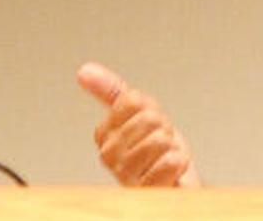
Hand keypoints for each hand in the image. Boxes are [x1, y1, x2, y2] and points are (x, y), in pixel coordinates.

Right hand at [76, 62, 200, 186]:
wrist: (176, 186)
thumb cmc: (158, 153)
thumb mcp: (139, 113)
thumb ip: (112, 91)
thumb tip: (84, 71)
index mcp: (104, 134)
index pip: (132, 101)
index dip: (151, 109)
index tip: (151, 125)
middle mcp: (110, 156)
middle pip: (147, 118)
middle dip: (163, 128)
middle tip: (161, 144)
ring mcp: (126, 175)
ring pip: (158, 139)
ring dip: (172, 147)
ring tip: (165, 157)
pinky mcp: (145, 191)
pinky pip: (168, 163)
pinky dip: (177, 162)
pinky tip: (171, 170)